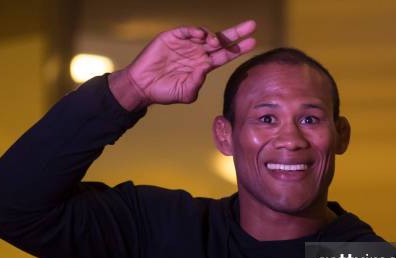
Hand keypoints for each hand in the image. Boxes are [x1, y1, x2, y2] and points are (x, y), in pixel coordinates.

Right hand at [118, 20, 255, 106]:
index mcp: (203, 66)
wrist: (142, 86)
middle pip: (221, 41)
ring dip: (214, 36)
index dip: (238, 49)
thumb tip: (205, 68)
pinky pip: (187, 30)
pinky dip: (195, 30)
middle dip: (236, 33)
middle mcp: (197, 53)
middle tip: (251, 25)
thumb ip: (197, 83)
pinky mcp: (172, 37)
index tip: (253, 42)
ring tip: (215, 42)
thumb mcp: (186, 93)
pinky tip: (201, 35)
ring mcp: (185, 44)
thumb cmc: (165, 92)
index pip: (225, 55)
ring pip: (205, 34)